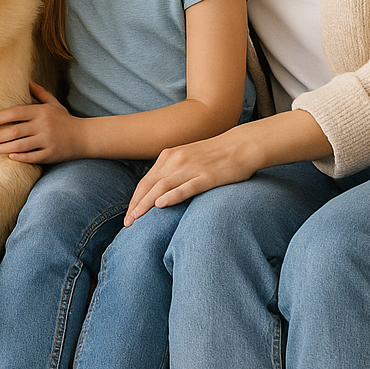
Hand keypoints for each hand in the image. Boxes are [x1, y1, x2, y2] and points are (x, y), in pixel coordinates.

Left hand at [0, 83, 82, 163]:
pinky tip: (10, 157)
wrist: (85, 137)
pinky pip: (33, 156)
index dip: (0, 117)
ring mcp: (47, 140)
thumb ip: (40, 93)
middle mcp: (43, 125)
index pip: (16, 112)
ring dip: (4, 147)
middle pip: (15, 130)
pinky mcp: (51, 154)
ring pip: (21, 145)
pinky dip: (21, 157)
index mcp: (41, 112)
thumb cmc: (65, 120)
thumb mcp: (54, 104)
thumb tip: (27, 82)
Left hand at [125, 129, 258, 224]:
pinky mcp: (207, 176)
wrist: (242, 144)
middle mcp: (176, 160)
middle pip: (149, 185)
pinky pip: (186, 187)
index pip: (145, 181)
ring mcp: (191, 168)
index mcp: (169, 156)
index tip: (128, 216)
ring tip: (136, 219)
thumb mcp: (187, 158)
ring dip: (146, 204)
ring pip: (162, 187)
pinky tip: (160, 204)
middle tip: (127, 224)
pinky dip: (172, 195)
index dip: (135, 199)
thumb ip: (171, 171)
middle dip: (136, 205)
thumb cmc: (215, 155)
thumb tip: (157, 192)